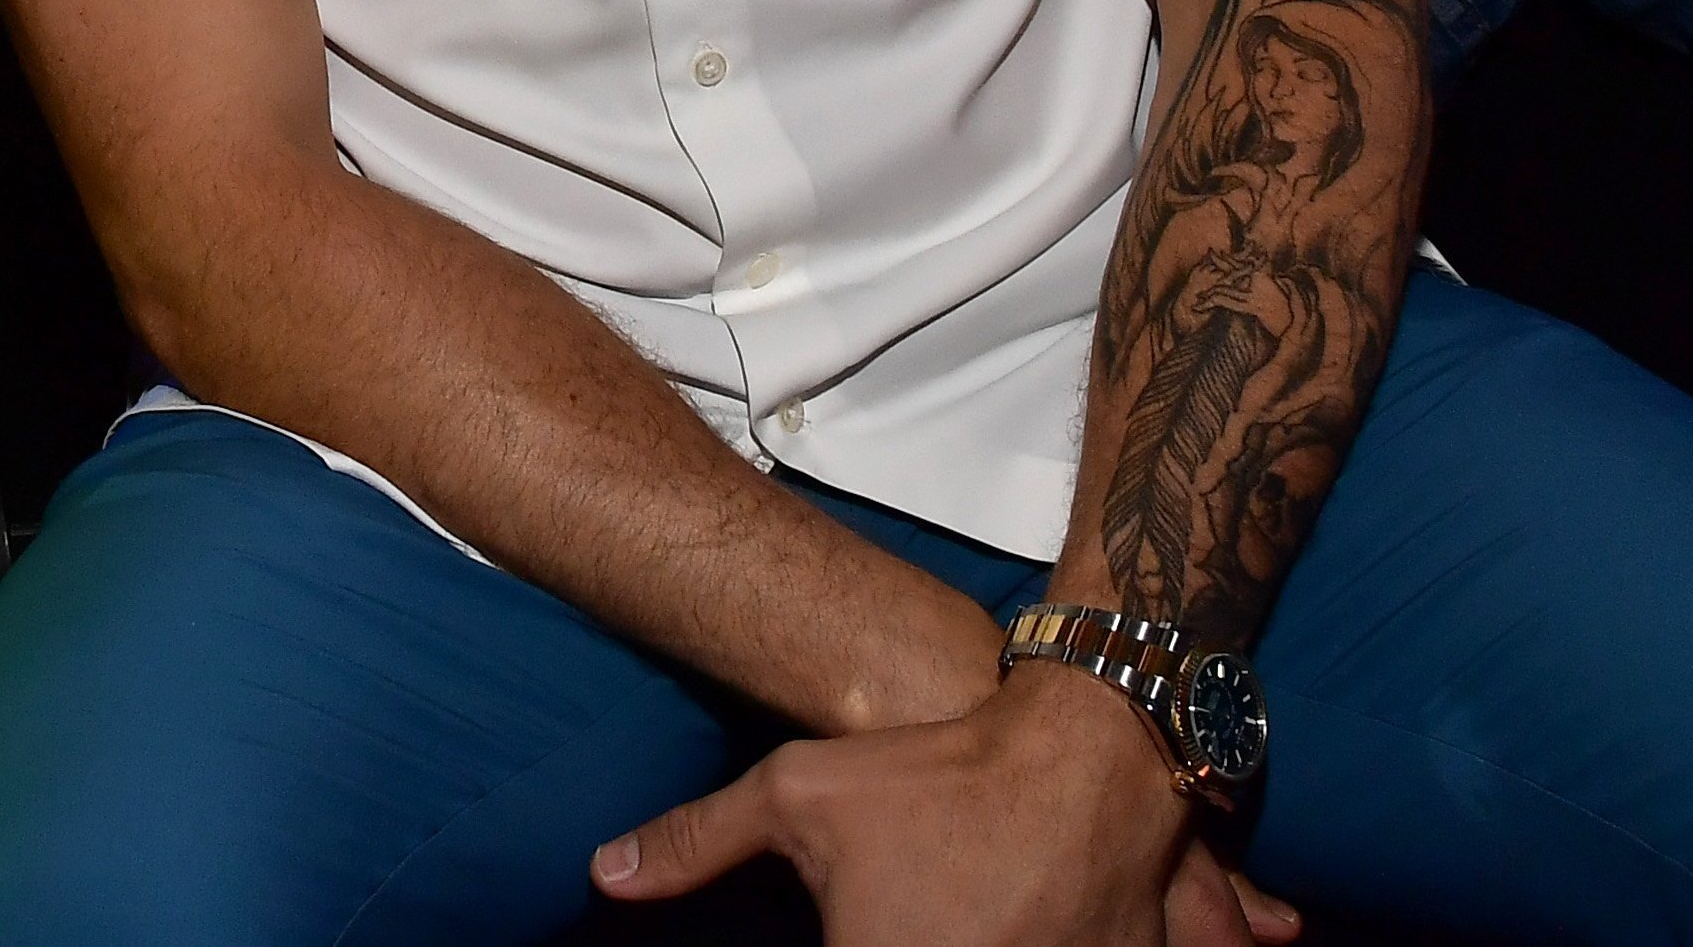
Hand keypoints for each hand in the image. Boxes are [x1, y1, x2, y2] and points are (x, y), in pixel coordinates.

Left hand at [593, 665, 1302, 945]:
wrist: (1085, 763)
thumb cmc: (934, 775)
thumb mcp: (797, 793)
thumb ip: (697, 841)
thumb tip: (606, 876)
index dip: (831, 946)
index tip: (841, 932)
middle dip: (885, 939)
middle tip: (901, 907)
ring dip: (953, 940)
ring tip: (950, 908)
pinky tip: (998, 920)